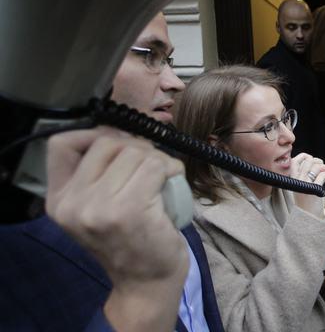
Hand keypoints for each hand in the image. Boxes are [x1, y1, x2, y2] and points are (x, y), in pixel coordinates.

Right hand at [45, 128, 188, 330]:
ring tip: (164, 176)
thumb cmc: (130, 242)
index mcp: (58, 200)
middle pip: (105, 142)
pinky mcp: (129, 210)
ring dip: (157, 159)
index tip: (120, 146)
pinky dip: (170, 167)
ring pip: (134, 152)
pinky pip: (154, 166)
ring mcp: (98, 207)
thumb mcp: (96, 210)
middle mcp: (71, 203)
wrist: (146, 282)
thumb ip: (95, 176)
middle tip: (152, 165)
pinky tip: (174, 179)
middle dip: (135, 146)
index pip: (61, 144)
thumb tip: (117, 134)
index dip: (93, 135)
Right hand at [289, 153, 324, 215]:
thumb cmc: (307, 201)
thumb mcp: (302, 186)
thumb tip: (317, 162)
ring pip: (316, 167)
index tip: (312, 160)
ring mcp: (305, 185)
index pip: (294, 161)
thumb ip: (305, 175)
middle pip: (308, 161)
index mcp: (293, 179)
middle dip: (318, 162)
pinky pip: (323, 175)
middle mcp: (297, 181)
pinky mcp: (314, 189)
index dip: (304, 156)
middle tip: (323, 167)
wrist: (309, 216)